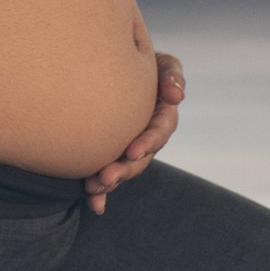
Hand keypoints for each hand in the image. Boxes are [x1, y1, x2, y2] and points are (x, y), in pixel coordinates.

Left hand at [84, 52, 184, 216]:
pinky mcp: (111, 155)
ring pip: (122, 170)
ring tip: (93, 188)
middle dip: (124, 170)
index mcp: (162, 117)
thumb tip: (176, 96)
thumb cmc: (143, 62)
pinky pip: (107, 176)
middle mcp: (147, 137)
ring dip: (110, 183)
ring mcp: (128, 148)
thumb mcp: (161, 64)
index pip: (158, 132)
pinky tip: (95, 207)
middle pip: (139, 159)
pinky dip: (102, 196)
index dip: (148, 142)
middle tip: (106, 177)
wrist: (112, 66)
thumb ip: (171, 75)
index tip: (133, 150)